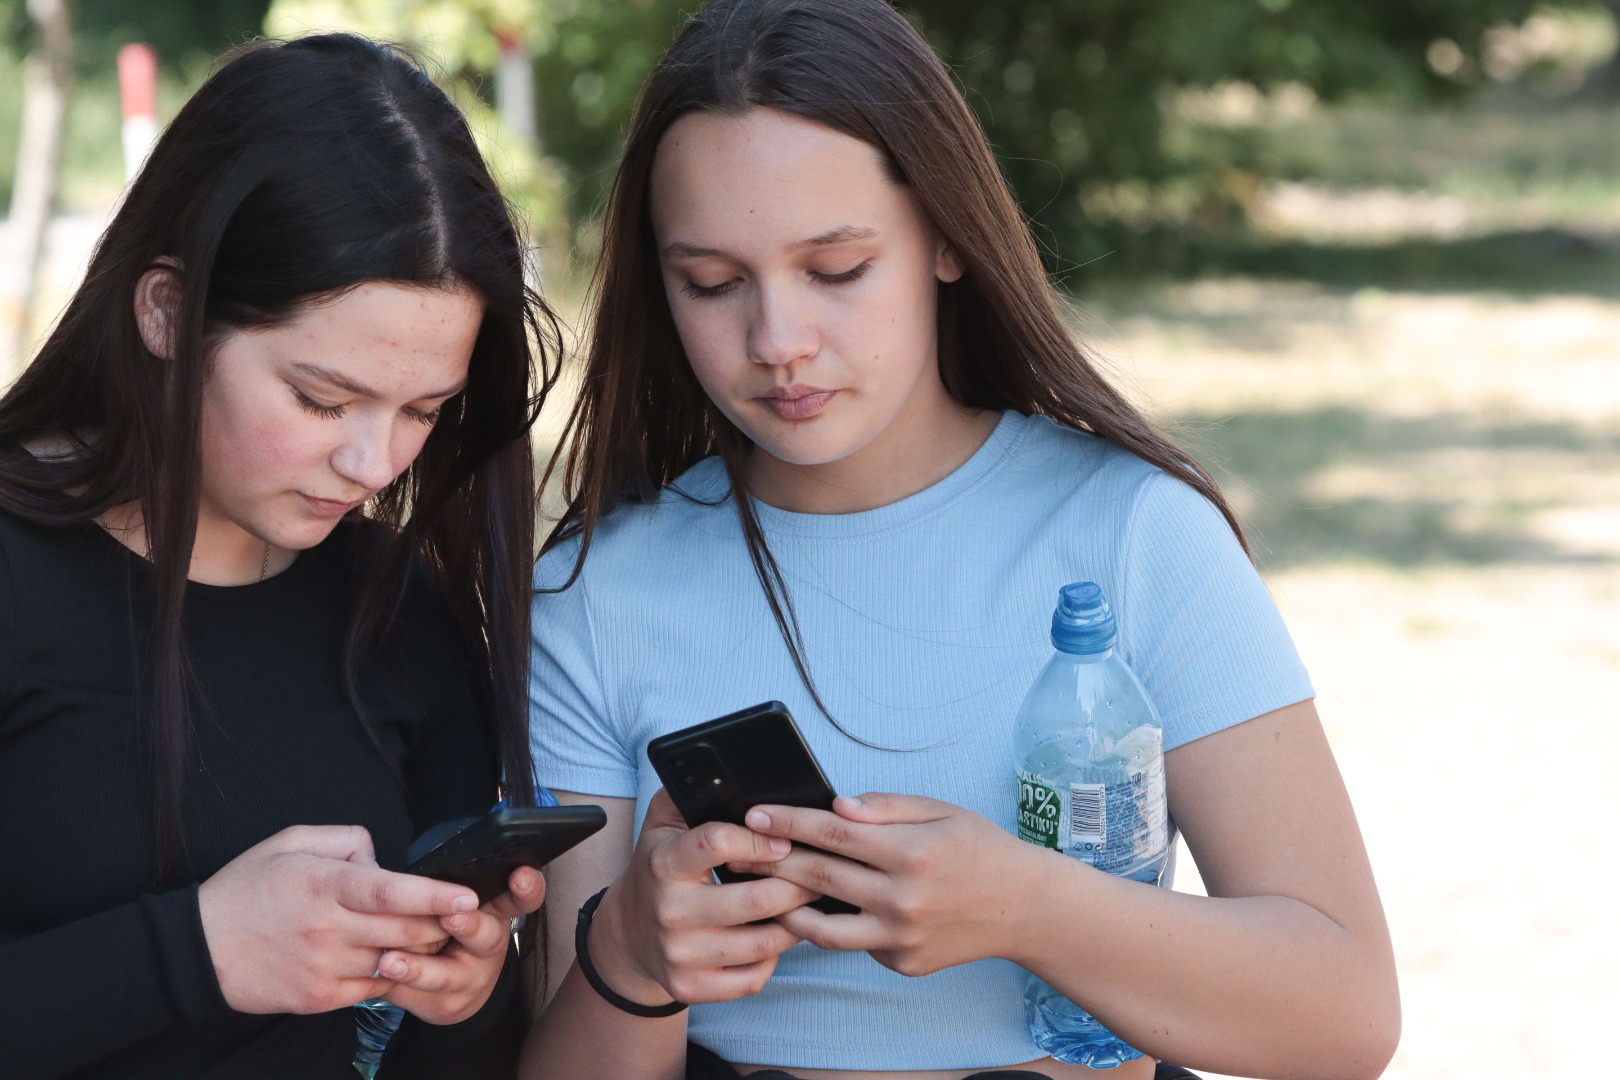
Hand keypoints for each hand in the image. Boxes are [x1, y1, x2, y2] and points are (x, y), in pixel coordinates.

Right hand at [197, 825, 479, 1013]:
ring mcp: (323, 967)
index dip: (434, 895)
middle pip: (404, 930)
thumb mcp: (291, 842)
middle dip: (439, 925)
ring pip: (393, 961)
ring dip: (416, 950)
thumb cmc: (249, 888)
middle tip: (458, 916)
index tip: (468, 897)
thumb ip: (346, 841)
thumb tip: (383, 861)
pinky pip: (372, 987)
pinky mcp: (318, 998)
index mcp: (322, 884)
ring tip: (427, 936)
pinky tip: (387, 958)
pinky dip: (388, 973)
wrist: (197, 950)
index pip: (390, 891)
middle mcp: (326, 928)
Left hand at [379, 865, 546, 1023]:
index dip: (527, 888)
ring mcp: (469, 980)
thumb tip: (396, 860)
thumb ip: (445, 885)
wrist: (455, 990)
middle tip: (451, 916)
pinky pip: (413, 996)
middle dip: (469, 925)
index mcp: (495, 912)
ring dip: (417, 968)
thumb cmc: (448, 929)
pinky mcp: (444, 1006)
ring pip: (443, 975)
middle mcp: (488, 946)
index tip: (522, 874)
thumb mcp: (459, 903)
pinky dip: (391, 986)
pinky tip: (371, 980)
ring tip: (390, 961)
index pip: (520, 898)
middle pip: (485, 936)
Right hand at [586, 789, 818, 1005]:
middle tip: (817, 872)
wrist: (627, 935)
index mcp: (663, 863)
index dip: (759, 838)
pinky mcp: (690, 987)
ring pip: (762, 943)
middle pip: (755, 900)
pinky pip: (751, 978)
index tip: (785, 837)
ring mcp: (679, 955)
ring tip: (808, 903)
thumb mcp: (662, 823)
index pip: (717, 843)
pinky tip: (777, 937)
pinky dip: (773, 958)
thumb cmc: (658, 868)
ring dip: (796, 922)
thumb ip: (690, 791)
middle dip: (797, 884)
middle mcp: (669, 911)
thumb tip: (730, 773)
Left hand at [731, 792, 1042, 976]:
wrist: (1023, 907)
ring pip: (823, 928)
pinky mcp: (902, 963)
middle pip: (819, 877)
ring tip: (763, 891)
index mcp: (911, 852)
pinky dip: (836, 927)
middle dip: (772, 860)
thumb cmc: (979, 850)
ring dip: (787, 908)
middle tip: (738, 850)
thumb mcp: (940, 811)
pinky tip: (819, 910)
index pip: (833, 834)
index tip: (756, 814)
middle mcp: (903, 898)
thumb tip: (836, 807)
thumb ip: (885, 806)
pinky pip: (855, 944)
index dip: (789, 822)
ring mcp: (901, 937)